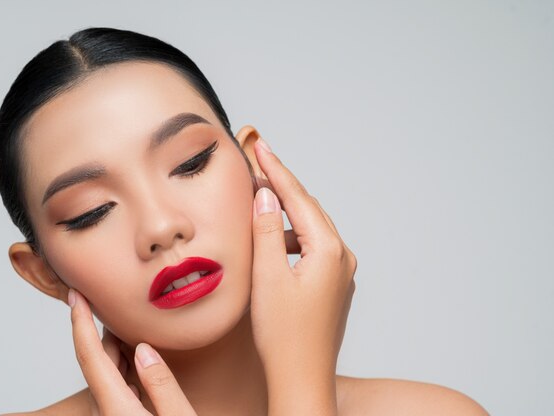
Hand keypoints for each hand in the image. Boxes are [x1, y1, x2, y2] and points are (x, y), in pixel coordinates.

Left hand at [68, 289, 196, 415]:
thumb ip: (161, 384)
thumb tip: (143, 349)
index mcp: (115, 409)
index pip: (91, 357)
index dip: (81, 322)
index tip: (76, 296)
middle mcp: (105, 414)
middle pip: (98, 365)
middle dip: (106, 334)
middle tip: (118, 310)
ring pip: (105, 379)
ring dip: (115, 355)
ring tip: (130, 335)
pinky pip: (113, 392)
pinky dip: (122, 373)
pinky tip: (138, 370)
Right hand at [250, 138, 356, 413]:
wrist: (301, 379)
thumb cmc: (283, 336)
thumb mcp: (268, 277)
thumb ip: (266, 231)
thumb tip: (266, 197)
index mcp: (329, 250)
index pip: (298, 198)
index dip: (276, 170)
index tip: (261, 146)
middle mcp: (342, 257)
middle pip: (309, 209)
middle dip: (282, 187)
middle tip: (259, 163)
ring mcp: (342, 273)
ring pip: (311, 229)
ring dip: (286, 215)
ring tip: (259, 204)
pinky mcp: (334, 286)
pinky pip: (314, 248)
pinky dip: (292, 238)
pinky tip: (273, 243)